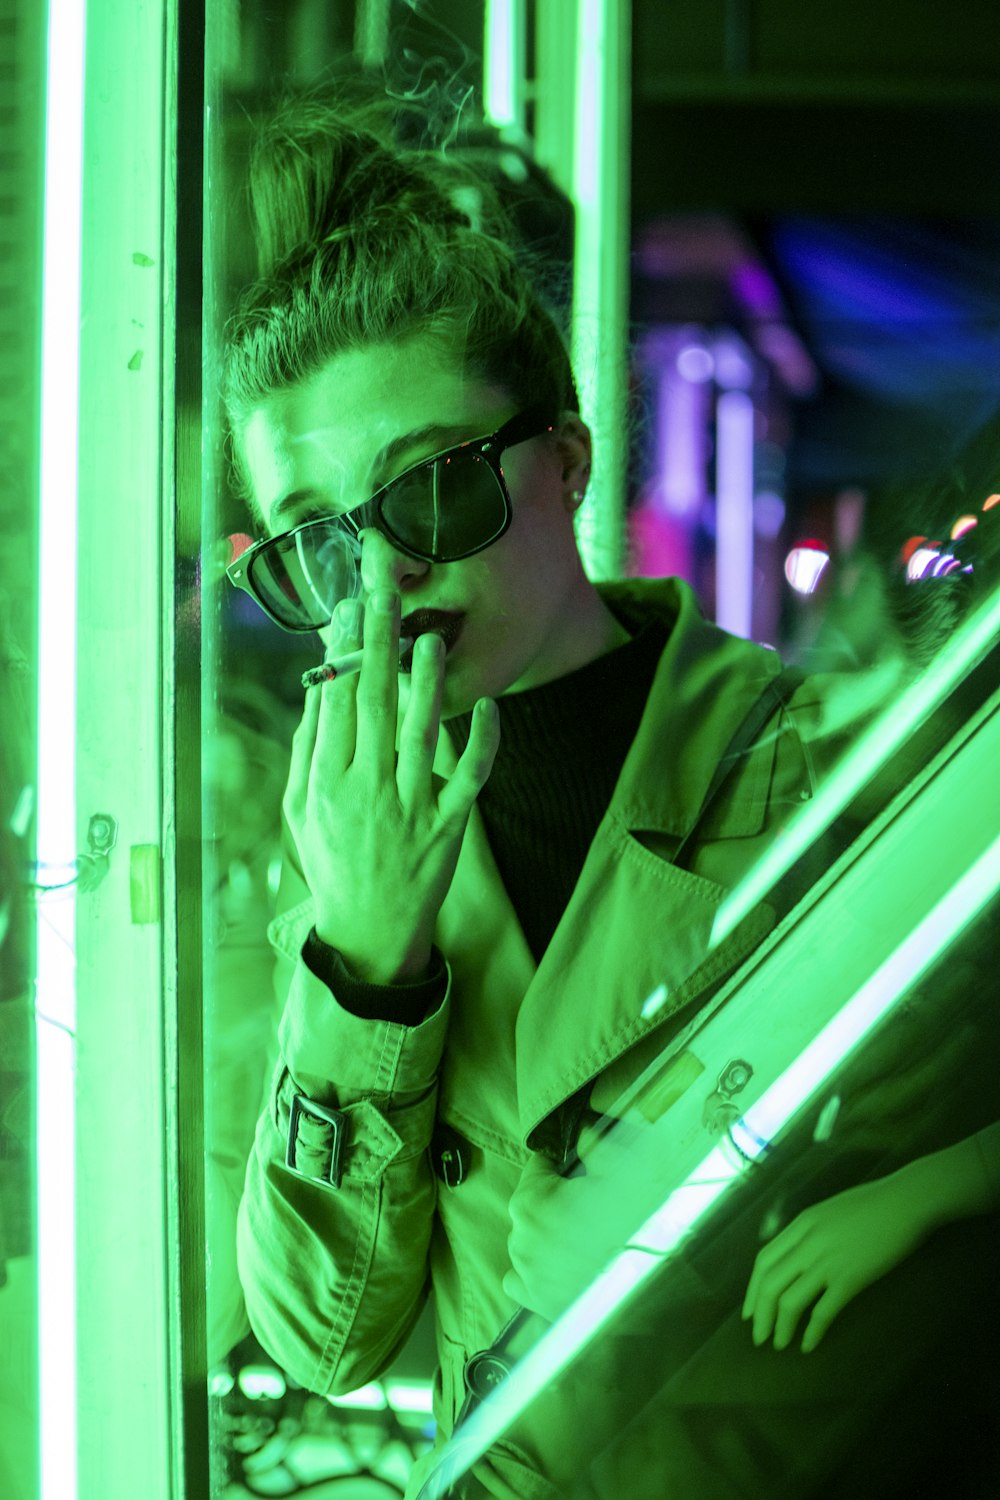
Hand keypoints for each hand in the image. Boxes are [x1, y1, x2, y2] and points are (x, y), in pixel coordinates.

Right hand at [283, 590, 499, 983]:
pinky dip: (481, 743)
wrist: (369, 932)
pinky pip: (468, 779)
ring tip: (429, 637)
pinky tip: (487, 707)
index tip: (348, 606)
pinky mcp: (447, 828)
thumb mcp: (299, 810)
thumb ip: (306, 750)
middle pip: (372, 706)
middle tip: (384, 594)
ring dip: (425, 683)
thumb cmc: (332, 861)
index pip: (334, 704)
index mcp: (325, 782)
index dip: (342, 652)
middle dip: (378, 646)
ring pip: (418, 735)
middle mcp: (365, 791)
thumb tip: (317, 691)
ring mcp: (408, 809)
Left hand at [504, 1123, 674, 1322]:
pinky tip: (564, 1267)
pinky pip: (522, 1277)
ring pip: (530, 1237)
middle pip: (534, 1201)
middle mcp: (518, 1237)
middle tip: (597, 1207)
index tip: (588, 1172)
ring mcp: (525, 1273)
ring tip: (591, 1239)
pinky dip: (537, 1269)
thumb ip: (591, 1141)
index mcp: (530, 1201)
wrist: (653, 1288)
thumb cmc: (635, 1224)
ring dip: (552, 1233)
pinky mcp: (535, 1302)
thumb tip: (579, 1127)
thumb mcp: (619, 1167)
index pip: (539, 1165)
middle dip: (559, 1198)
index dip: (565, 1164)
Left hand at [741, 1172, 932, 1352]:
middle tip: (759, 1337)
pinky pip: (823, 1310)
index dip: (753, 1290)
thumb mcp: (828, 1211)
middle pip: (770, 1283)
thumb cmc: (872, 1203)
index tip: (750, 1312)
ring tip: (780, 1345)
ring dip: (781, 1327)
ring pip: (790, 1300)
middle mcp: (807, 1243)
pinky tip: (809, 1345)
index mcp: (800, 1224)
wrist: (904, 1201)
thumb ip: (809, 1232)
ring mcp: (827, 1260)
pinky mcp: (851, 1278)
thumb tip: (795, 1257)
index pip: (764, 1261)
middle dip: (761, 1314)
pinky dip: (813, 1331)